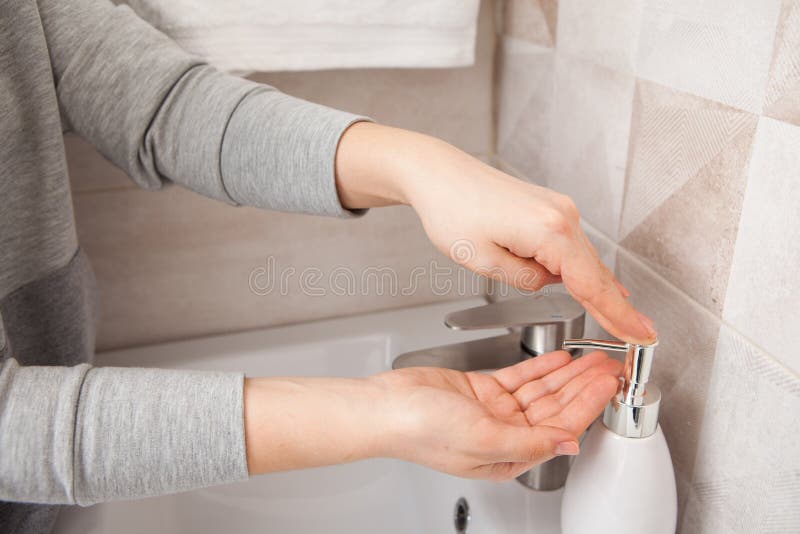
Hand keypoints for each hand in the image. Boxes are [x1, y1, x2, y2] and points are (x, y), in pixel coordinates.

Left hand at [335, 122, 656, 343]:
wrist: (439, 174)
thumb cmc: (452, 210)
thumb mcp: (483, 261)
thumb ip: (525, 280)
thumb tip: (548, 282)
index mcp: (549, 231)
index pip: (591, 284)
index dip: (617, 315)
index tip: (640, 335)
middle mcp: (562, 215)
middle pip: (595, 272)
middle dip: (617, 307)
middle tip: (642, 335)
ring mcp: (559, 209)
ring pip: (584, 259)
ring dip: (594, 287)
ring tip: (620, 319)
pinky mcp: (549, 208)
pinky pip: (572, 246)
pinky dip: (582, 268)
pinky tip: (597, 285)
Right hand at [371, 350, 620, 479]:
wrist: (385, 406)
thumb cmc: (420, 430)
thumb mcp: (482, 439)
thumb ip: (530, 443)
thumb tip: (568, 445)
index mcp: (508, 457)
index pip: (560, 428)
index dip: (587, 405)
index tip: (607, 385)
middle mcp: (505, 435)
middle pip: (555, 407)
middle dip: (584, 386)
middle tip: (609, 366)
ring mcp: (494, 411)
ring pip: (541, 390)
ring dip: (567, 373)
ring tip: (592, 357)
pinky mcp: (481, 390)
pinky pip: (519, 377)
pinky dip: (540, 366)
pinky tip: (560, 357)